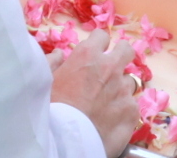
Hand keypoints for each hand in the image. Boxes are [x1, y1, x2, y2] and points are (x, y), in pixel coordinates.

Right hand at [49, 30, 136, 156]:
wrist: (65, 140)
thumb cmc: (51, 107)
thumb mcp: (44, 79)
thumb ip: (52, 62)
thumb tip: (58, 54)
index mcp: (88, 55)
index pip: (102, 35)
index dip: (98, 44)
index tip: (94, 53)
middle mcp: (110, 67)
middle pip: (126, 50)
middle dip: (121, 56)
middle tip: (111, 68)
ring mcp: (124, 89)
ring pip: (130, 80)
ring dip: (120, 86)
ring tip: (107, 101)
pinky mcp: (132, 111)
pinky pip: (132, 105)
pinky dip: (123, 110)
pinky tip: (111, 119)